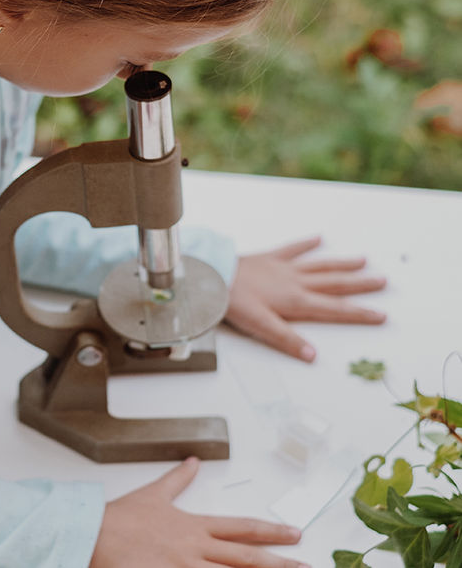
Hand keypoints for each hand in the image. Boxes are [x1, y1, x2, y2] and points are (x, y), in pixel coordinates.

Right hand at [90, 457, 308, 567]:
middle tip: (307, 565)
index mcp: (195, 525)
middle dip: (279, 563)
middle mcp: (196, 548)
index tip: (295, 533)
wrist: (95, 534)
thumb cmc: (123, 517)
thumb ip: (177, 479)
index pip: (241, 529)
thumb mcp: (154, 493)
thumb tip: (193, 461)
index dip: (271, 531)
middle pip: (246, 558)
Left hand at [224, 236, 386, 362]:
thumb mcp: (260, 326)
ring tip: (363, 260)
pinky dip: (306, 243)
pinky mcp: (269, 258)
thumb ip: (287, 340)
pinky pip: (292, 249)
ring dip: (341, 264)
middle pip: (334, 284)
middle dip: (360, 285)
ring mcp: (283, 268)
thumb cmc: (234, 302)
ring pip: (319, 266)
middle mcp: (295, 282)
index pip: (334, 310)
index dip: (359, 314)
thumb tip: (313, 357)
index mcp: (296, 302)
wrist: (213, 275)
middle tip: (383, 281)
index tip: (382, 315)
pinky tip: (318, 238)